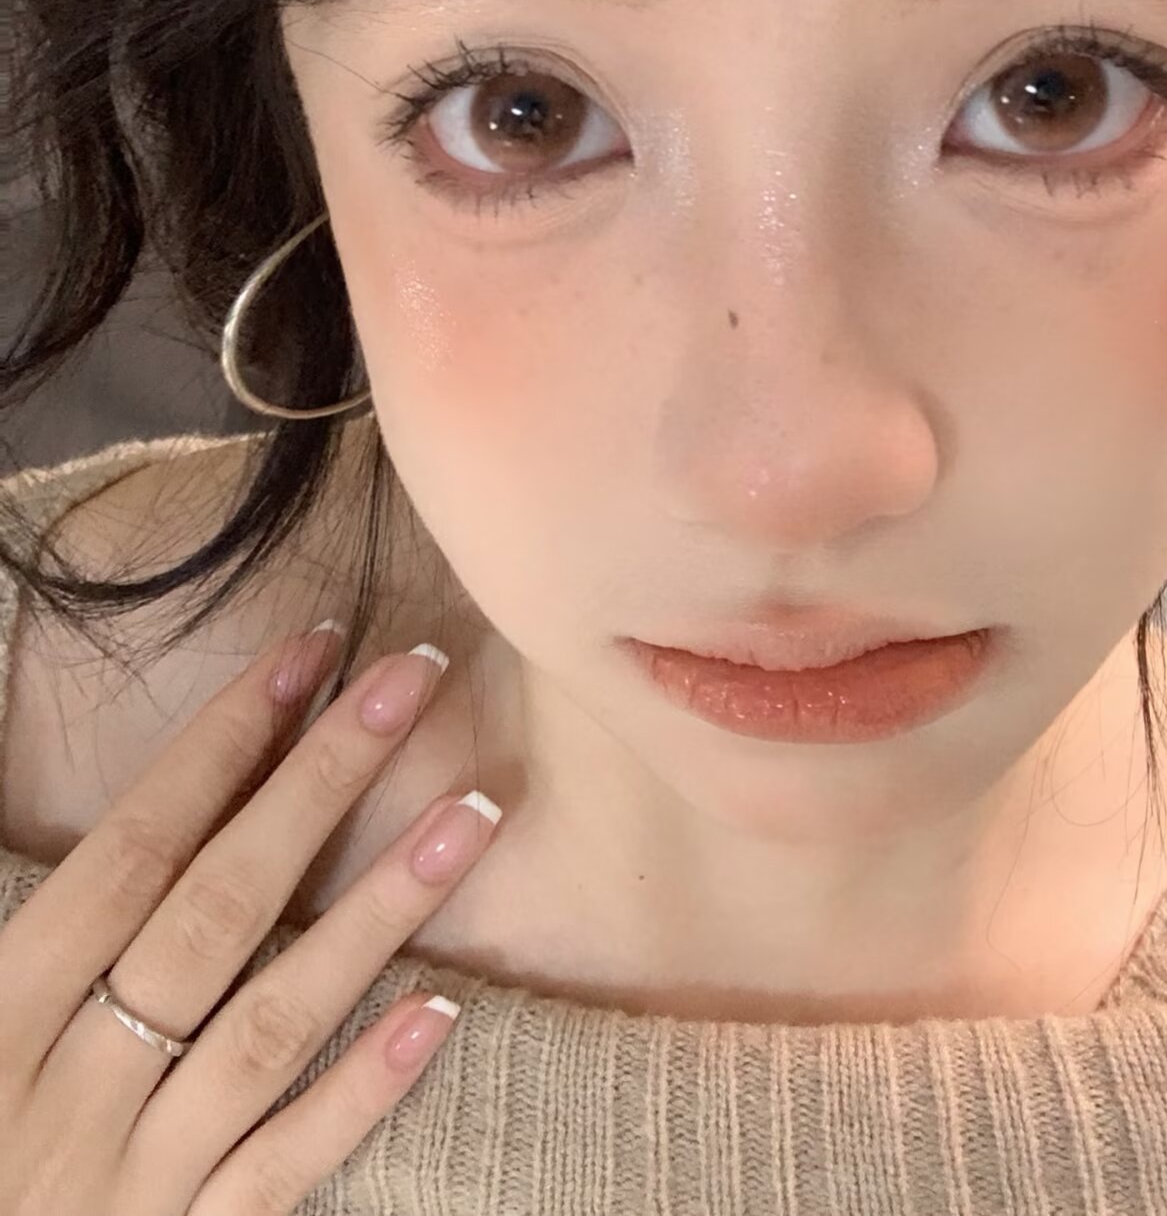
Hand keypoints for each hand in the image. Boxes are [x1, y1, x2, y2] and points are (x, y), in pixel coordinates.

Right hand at [0, 621, 500, 1211]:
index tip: (310, 652)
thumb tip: (100, 778)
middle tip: (412, 680)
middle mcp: (68, 1090)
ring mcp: (130, 1180)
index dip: (221, 744)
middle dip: (321, 781)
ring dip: (379, 910)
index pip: (132, 852)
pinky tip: (441, 1011)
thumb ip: (43, 913)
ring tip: (475, 809)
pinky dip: (358, 1091)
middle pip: (218, 910)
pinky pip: (282, 1170)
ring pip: (273, 1024)